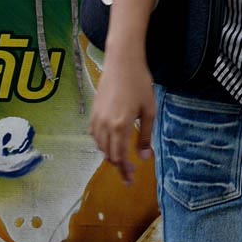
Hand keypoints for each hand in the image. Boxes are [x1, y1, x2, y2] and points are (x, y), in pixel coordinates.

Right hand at [89, 51, 154, 185]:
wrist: (122, 61)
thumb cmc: (139, 83)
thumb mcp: (148, 110)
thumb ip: (145, 136)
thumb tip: (144, 157)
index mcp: (120, 126)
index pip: (120, 157)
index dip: (125, 171)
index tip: (131, 180)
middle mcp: (105, 125)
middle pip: (108, 154)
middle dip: (119, 166)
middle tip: (129, 173)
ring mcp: (97, 117)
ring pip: (100, 145)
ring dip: (110, 155)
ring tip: (121, 158)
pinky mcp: (93, 110)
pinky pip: (94, 134)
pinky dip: (102, 143)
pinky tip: (110, 141)